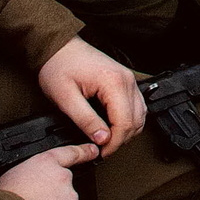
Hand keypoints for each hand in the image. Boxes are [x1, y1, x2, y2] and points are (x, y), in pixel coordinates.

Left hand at [37, 36, 145, 157]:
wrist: (59, 47)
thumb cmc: (59, 66)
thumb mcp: (65, 98)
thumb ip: (85, 120)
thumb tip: (102, 139)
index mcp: (113, 82)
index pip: (124, 122)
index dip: (114, 143)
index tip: (101, 152)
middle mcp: (126, 80)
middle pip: (136, 120)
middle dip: (120, 140)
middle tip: (103, 149)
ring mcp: (128, 79)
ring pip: (140, 115)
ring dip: (127, 131)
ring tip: (108, 140)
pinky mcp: (125, 81)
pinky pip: (137, 106)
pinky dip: (129, 120)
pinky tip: (115, 127)